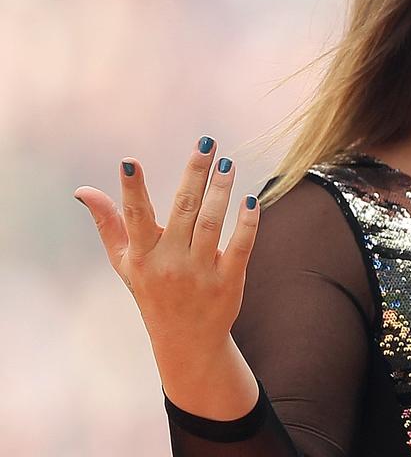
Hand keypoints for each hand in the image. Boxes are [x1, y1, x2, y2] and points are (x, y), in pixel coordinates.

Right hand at [73, 136, 259, 353]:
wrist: (185, 341)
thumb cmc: (152, 292)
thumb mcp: (125, 263)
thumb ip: (108, 224)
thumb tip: (83, 190)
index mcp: (142, 255)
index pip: (135, 217)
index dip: (131, 190)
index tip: (129, 161)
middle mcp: (169, 263)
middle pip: (183, 210)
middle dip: (194, 174)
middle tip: (206, 144)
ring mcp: (200, 272)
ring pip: (211, 224)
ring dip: (220, 191)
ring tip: (227, 163)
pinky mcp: (228, 281)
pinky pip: (240, 247)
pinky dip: (246, 224)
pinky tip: (251, 199)